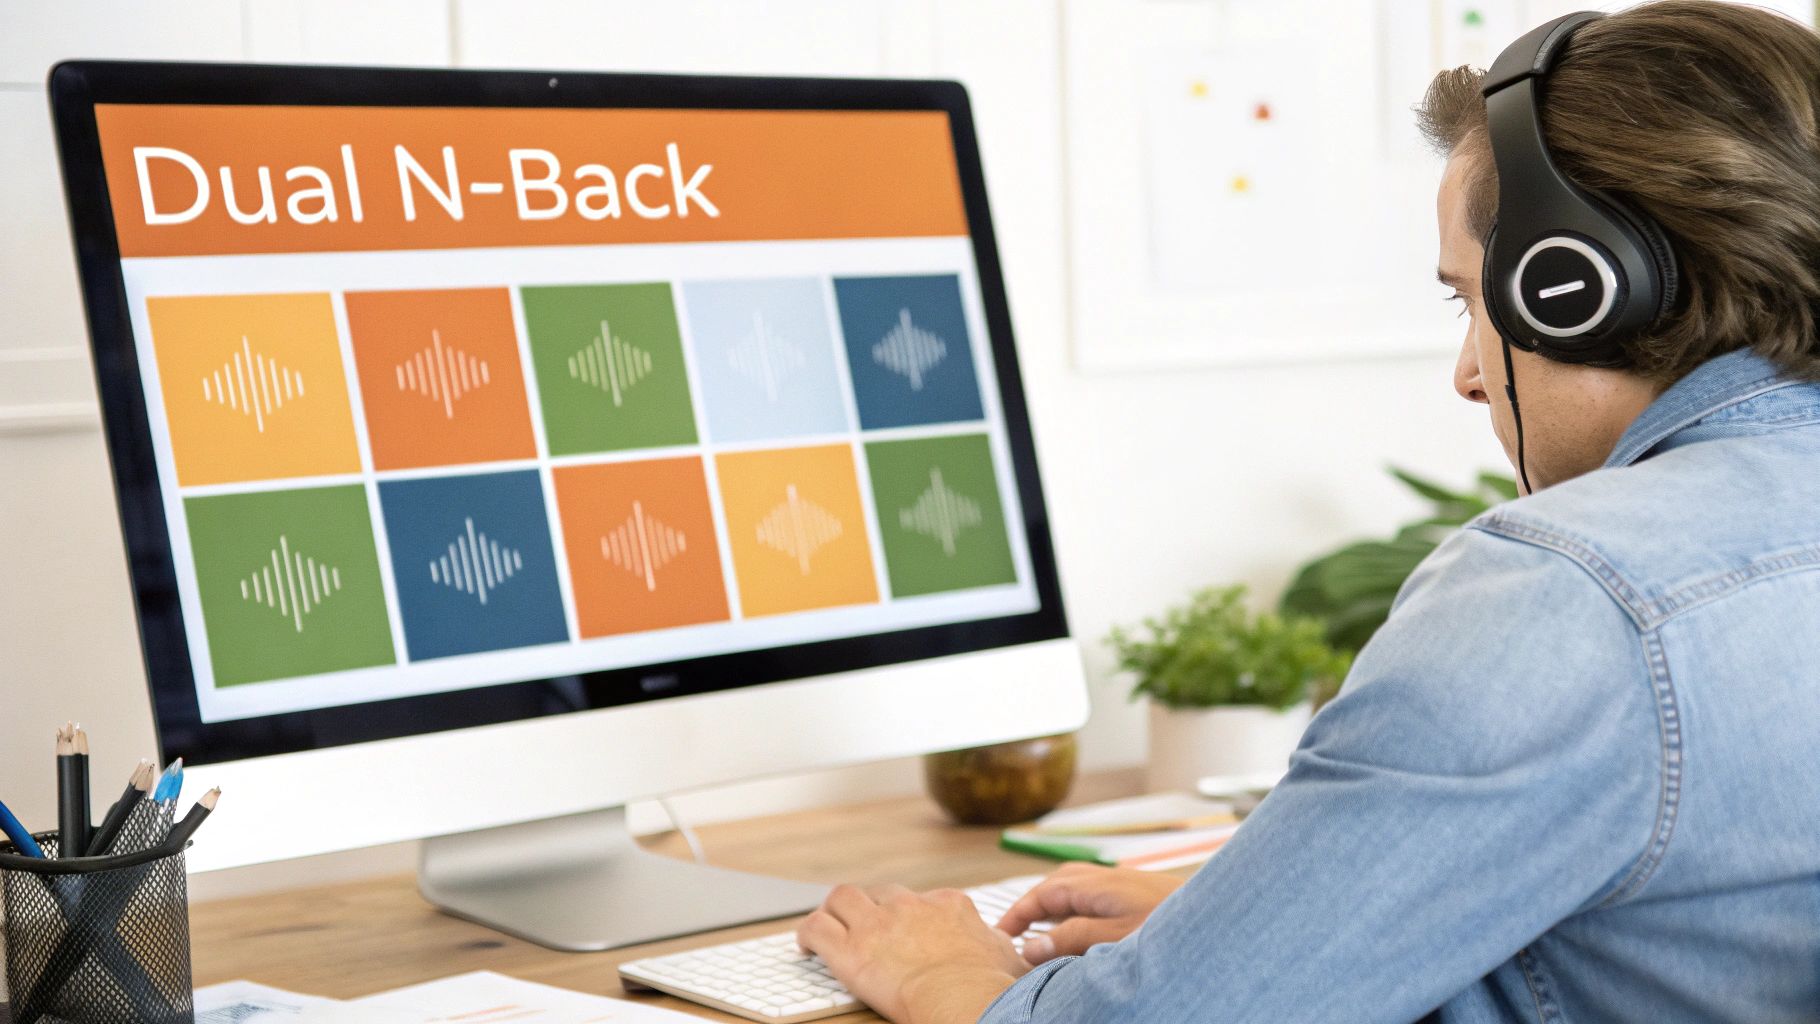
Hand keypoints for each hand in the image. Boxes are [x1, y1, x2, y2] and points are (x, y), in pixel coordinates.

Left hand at [796, 883, 1030, 1023]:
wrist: (963, 998)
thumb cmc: (990, 986)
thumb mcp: (1008, 956)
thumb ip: (999, 946)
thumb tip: (1009, 950)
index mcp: (948, 906)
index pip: (924, 900)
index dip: (913, 916)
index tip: (910, 931)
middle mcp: (910, 906)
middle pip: (881, 892)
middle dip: (871, 906)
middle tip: (864, 922)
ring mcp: (878, 924)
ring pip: (842, 897)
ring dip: (834, 909)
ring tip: (828, 922)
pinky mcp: (851, 950)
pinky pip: (817, 929)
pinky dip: (808, 933)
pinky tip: (806, 944)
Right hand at [995, 863, 1185, 963]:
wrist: (1218, 917)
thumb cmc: (1168, 925)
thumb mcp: (1113, 938)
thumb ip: (1071, 939)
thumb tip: (1031, 944)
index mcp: (1095, 884)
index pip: (1043, 894)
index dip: (1018, 913)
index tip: (1000, 932)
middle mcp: (1106, 878)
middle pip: (1057, 884)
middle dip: (1033, 904)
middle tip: (1015, 930)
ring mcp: (1124, 883)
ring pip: (1077, 888)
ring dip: (1056, 904)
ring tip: (1043, 929)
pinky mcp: (1139, 893)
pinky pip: (1096, 895)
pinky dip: (1078, 908)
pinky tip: (1085, 927)